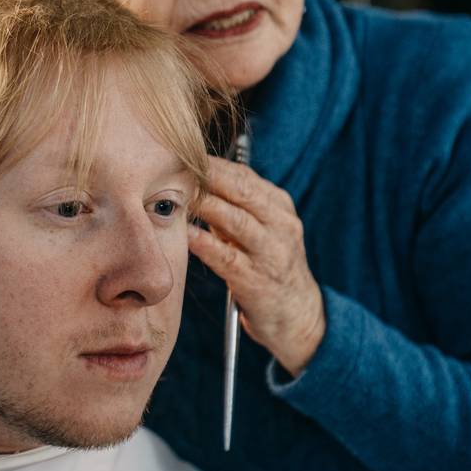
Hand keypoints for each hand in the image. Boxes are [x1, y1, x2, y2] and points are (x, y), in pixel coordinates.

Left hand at [188, 157, 324, 375]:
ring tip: (177, 196)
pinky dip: (204, 243)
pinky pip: (226, 257)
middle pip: (241, 191)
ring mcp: (271, 253)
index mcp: (279, 206)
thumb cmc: (266, 264)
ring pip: (235, 220)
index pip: (243, 176)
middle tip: (175, 169)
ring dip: (204, 205)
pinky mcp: (256, 281)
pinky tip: (185, 235)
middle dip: (207, 178)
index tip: (181, 156)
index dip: (211, 165)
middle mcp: (280, 225)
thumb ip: (231, 205)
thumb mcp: (257, 229)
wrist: (296, 314)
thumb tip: (189, 178)